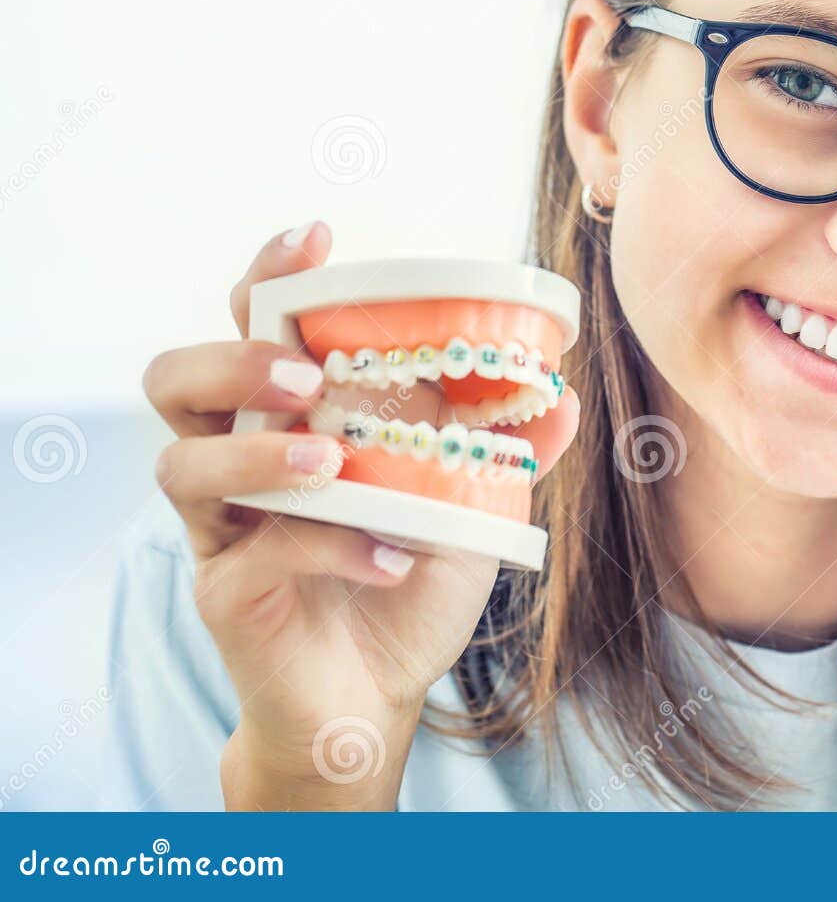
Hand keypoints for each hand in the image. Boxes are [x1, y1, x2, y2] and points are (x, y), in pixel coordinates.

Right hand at [143, 223, 579, 807]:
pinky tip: (390, 556)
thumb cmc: (411, 579)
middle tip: (304, 374)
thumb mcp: (471, 505)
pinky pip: (257, 552)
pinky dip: (330, 545)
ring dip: (256, 449)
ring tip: (330, 459)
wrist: (379, 693)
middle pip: (177, 379)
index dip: (271, 275)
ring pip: (181, 463)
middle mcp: (242, 458)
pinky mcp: (228, 591)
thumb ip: (505, 447)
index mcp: (292, 416)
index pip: (253, 325)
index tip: (318, 240)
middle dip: (235, 359)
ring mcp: (225, 526)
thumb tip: (562, 396)